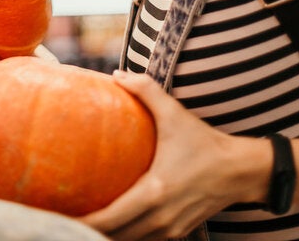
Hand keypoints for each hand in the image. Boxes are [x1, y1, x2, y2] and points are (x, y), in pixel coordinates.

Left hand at [79, 71, 269, 239]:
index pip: (109, 220)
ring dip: (105, 235)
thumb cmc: (205, 142)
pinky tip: (110, 224)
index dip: (80, 222)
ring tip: (80, 222)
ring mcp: (170, 230)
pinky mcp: (177, 233)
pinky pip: (143, 240)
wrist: (241, 171)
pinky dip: (125, 235)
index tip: (57, 215)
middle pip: (113, 237)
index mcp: (154, 192)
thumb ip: (145, 90)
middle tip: (60, 218)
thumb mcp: (174, 113)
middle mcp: (160, 218)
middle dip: (86, 231)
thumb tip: (117, 74)